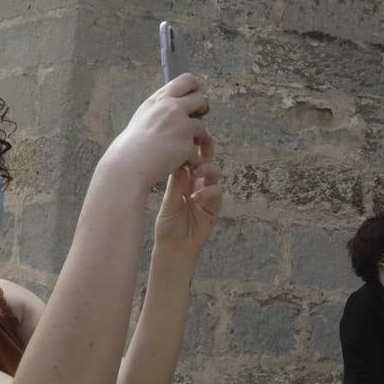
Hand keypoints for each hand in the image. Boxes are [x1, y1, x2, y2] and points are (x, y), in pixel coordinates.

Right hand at [102, 73, 211, 190]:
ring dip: (195, 138)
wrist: (129, 164)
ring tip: (179, 148)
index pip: (188, 80)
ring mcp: (181, 125)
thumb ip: (162, 107)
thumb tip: (179, 102)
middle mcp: (172, 108)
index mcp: (160, 99)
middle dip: (202, 111)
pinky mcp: (186, 144)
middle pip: (201, 98)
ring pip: (202, 126)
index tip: (192, 101)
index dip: (195, 90)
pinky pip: (196, 151)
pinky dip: (189, 159)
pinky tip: (177, 162)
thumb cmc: (133, 145)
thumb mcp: (144, 115)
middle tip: (193, 123)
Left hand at [153, 134, 221, 260]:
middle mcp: (196, 184)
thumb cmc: (168, 225)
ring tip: (196, 172)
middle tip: (204, 139)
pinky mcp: (214, 206)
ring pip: (213, 173)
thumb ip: (176, 185)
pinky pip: (216, 192)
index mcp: (183, 180)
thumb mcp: (168, 202)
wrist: (174, 248)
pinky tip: (196, 197)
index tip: (186, 136)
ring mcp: (207, 194)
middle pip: (205, 160)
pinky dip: (207, 192)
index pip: (188, 158)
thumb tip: (180, 163)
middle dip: (206, 147)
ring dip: (206, 169)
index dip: (190, 147)